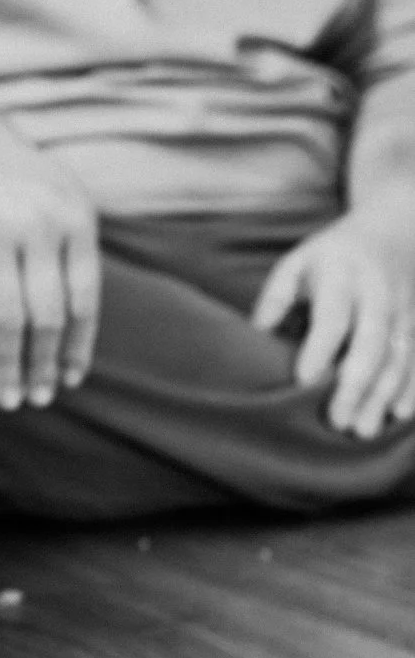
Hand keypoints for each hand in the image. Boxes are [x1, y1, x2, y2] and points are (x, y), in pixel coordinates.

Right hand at [0, 126, 100, 410]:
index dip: (76, 347)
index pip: (83, 300)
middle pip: (47, 317)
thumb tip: (80, 321)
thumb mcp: (54, 195)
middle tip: (34, 401)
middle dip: (41, 367)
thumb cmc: (4, 176)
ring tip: (2, 399)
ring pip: (7, 319)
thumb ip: (72, 246)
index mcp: (75, 219)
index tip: (69, 381)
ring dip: (5, 366)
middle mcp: (40, 226)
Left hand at [253, 203, 414, 436]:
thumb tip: (257, 336)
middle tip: (336, 421)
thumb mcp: (297, 262)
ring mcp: (405, 308)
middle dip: (355, 383)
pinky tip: (398, 415)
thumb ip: (275, 298)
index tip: (304, 381)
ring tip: (362, 429)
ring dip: (383, 394)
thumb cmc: (330, 255)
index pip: (333, 316)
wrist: (396, 227)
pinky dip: (412, 387)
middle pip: (371, 341)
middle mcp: (379, 292)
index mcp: (342, 274)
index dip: (320, 348)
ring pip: (399, 356)